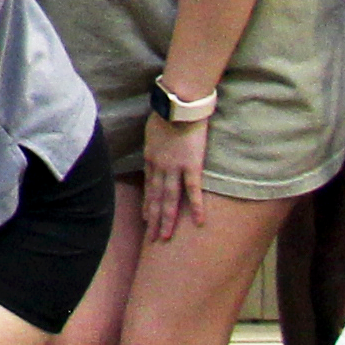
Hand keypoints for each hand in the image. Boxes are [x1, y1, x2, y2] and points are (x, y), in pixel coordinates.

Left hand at [140, 115, 210, 243]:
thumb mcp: (153, 129)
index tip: (146, 218)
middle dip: (154, 219)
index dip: (147, 204)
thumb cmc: (167, 112)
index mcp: (151, 158)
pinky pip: (192, 190)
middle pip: (155, 198)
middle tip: (152, 239)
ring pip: (169, 199)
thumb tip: (157, 146)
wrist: (178, 105)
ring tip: (165, 237)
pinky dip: (195, 207)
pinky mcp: (191, 166)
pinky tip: (198, 221)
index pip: (149, 187)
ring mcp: (174, 168)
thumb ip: (155, 142)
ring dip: (167, 219)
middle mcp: (159, 167)